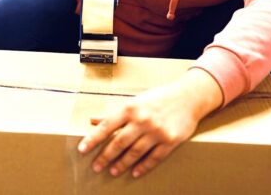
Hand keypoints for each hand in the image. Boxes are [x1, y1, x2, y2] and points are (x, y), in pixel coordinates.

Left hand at [77, 69, 221, 178]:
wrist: (188, 97)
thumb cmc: (158, 98)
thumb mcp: (135, 101)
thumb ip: (114, 113)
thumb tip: (93, 120)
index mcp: (130, 108)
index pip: (106, 126)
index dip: (93, 139)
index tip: (82, 149)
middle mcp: (142, 120)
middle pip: (119, 142)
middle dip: (105, 156)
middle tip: (96, 167)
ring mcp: (157, 131)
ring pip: (135, 152)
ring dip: (122, 164)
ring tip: (113, 171)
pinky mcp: (170, 141)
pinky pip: (154, 158)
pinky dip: (143, 166)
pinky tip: (135, 172)